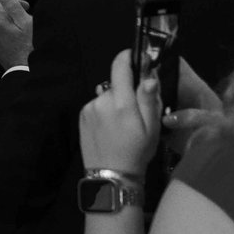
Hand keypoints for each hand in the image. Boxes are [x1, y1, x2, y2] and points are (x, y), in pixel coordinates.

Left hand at [0, 0, 33, 68]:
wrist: (27, 70)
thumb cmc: (30, 46)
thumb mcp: (25, 22)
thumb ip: (12, 5)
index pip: (0, 2)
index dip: (15, 2)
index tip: (26, 8)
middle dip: (13, 13)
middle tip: (27, 19)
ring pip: (0, 25)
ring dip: (11, 24)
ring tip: (25, 31)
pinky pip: (0, 36)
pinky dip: (8, 34)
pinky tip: (20, 40)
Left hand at [78, 50, 160, 176]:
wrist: (111, 176)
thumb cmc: (137, 151)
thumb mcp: (152, 127)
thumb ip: (149, 99)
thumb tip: (149, 76)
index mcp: (121, 102)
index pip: (119, 66)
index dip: (127, 57)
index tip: (136, 57)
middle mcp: (101, 100)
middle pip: (116, 84)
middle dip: (128, 90)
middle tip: (137, 111)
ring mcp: (89, 108)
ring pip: (107, 96)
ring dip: (116, 103)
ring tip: (123, 125)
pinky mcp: (81, 115)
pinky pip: (97, 105)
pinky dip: (105, 111)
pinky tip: (111, 128)